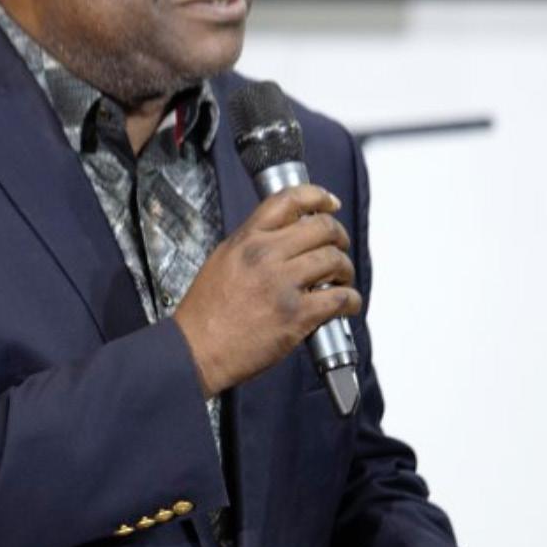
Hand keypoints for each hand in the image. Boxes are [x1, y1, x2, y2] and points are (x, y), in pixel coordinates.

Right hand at [172, 184, 361, 397]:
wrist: (195, 349)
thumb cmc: (206, 312)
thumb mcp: (223, 259)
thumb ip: (253, 243)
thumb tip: (285, 236)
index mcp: (246, 239)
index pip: (289, 200)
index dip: (317, 196)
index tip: (329, 203)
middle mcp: (265, 255)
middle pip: (322, 228)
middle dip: (339, 236)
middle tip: (340, 247)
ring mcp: (282, 285)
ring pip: (335, 260)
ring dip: (345, 269)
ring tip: (341, 279)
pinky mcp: (296, 316)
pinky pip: (339, 298)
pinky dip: (350, 300)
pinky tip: (346, 304)